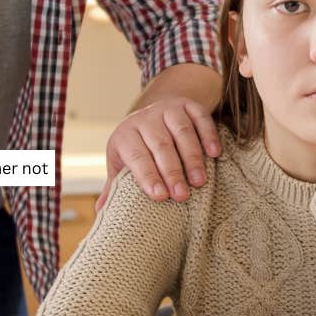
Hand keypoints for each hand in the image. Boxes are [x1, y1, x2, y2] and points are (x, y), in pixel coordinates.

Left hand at [97, 97, 220, 208]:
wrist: (153, 114)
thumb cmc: (137, 147)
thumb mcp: (122, 162)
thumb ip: (115, 185)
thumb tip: (101, 210)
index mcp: (125, 135)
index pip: (137, 156)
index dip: (148, 176)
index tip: (160, 196)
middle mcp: (145, 119)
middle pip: (160, 145)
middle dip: (172, 172)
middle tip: (182, 195)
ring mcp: (167, 109)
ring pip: (181, 132)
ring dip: (192, 157)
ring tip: (199, 181)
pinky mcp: (188, 104)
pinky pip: (200, 118)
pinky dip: (208, 135)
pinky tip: (215, 154)